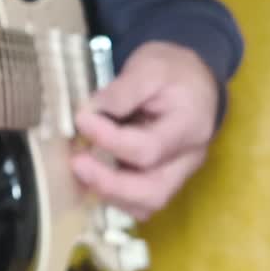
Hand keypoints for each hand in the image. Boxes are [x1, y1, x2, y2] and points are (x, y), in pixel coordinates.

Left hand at [71, 40, 219, 220]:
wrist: (193, 79)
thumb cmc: (172, 71)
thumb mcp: (150, 66)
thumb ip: (123, 90)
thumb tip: (90, 113)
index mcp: (189, 128)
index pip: (148, 148)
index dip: (110, 139)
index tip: (82, 120)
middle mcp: (186, 160)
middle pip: (153, 192)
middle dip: (108, 183)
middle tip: (76, 163)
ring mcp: (176, 174)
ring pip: (145, 204)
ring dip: (108, 193)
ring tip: (80, 167)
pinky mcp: (160, 179)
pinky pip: (138, 202)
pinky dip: (112, 195)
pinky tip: (90, 174)